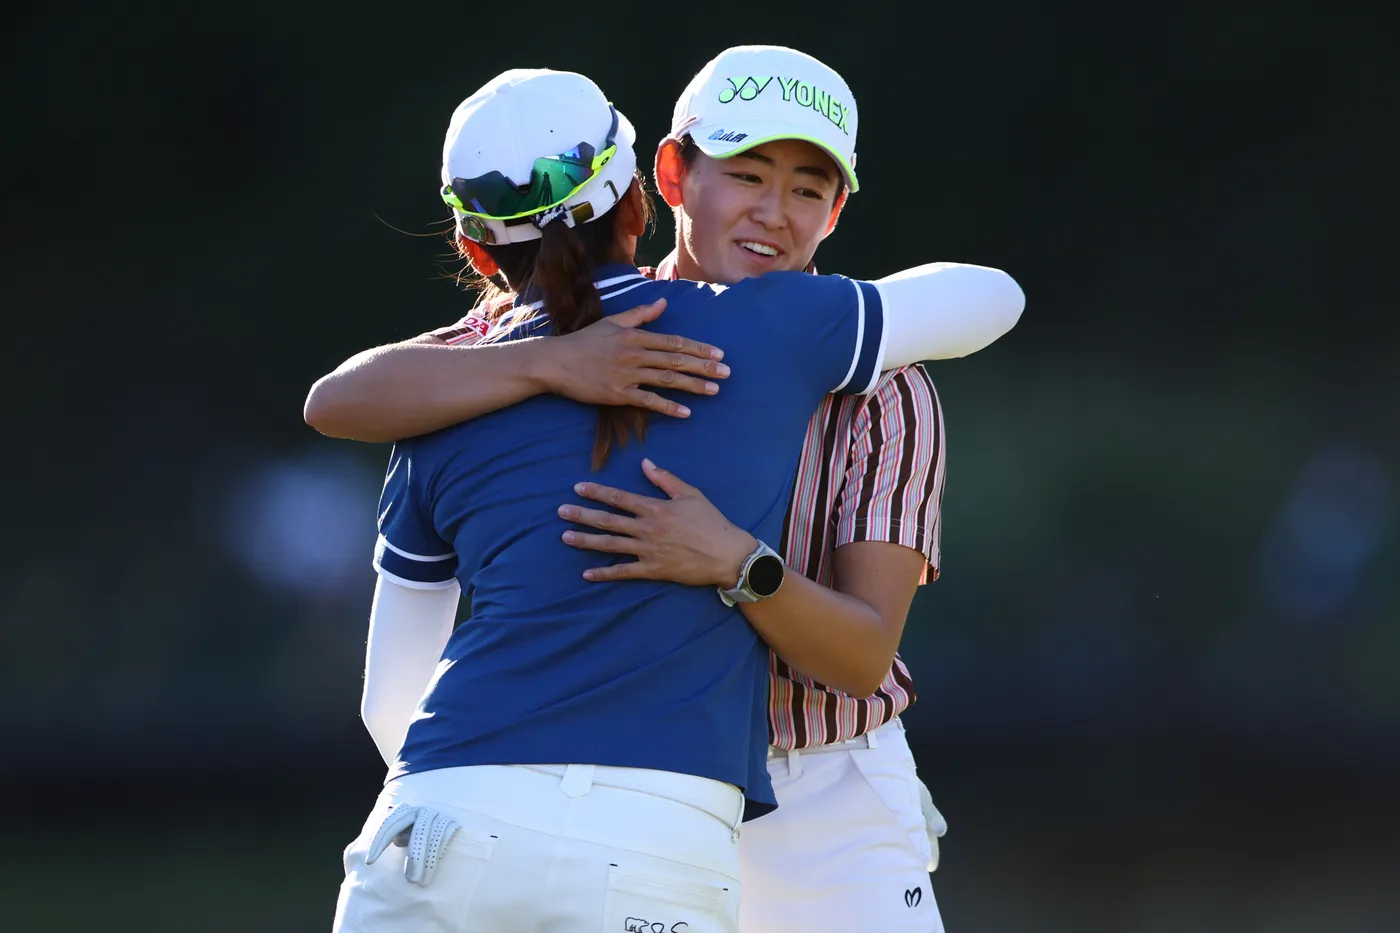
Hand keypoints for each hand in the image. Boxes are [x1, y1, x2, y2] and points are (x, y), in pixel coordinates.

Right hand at [536, 300, 729, 417]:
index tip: (719, 354)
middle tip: (727, 373)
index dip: (698, 348)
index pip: (674, 342)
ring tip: (714, 390)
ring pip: (666, 380)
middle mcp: (634, 353)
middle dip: (704, 367)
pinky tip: (686, 412)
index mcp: (634, 336)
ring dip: (693, 385)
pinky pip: (647, 401)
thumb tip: (663, 303)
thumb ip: (640, 314)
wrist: (554, 362)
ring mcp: (626, 374)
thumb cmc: (583, 342)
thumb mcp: (612, 322)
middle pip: (676, 361)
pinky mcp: (617, 394)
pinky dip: (668, 407)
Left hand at [558, 458, 757, 586]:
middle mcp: (647, 528)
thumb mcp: (690, 494)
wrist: (727, 554)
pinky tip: (587, 574)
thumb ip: (665, 479)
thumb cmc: (711, 522)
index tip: (578, 487)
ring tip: (565, 537)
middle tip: (561, 511)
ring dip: (586, 541)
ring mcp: (648, 550)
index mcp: (655, 508)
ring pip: (610, 545)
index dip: (597, 492)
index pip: (619, 498)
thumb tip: (645, 463)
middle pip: (607, 521)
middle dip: (582, 515)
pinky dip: (604, 573)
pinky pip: (624, 572)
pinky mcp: (653, 570)